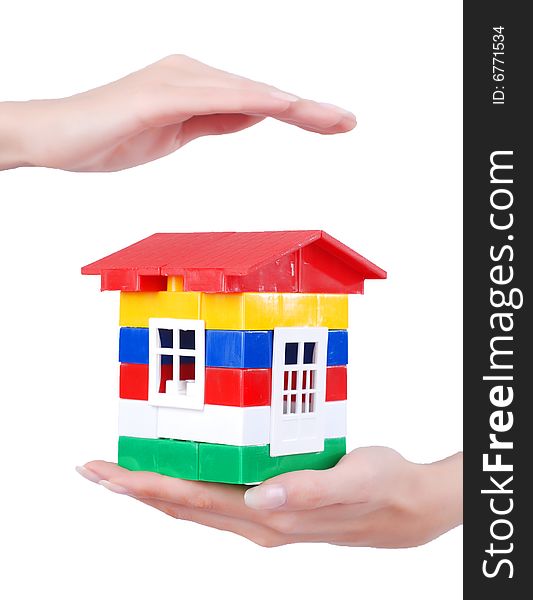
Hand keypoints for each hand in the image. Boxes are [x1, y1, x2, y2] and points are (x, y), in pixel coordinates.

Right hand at [0, 54, 354, 170]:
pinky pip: (216, 98)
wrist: (56, 138)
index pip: (257, 102)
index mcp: (195, 86)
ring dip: (294, 106)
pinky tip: (283, 106)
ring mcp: (177, 80)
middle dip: (308, 109)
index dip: (297, 113)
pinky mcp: (160, 94)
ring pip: (247, 92)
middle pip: (261, 93)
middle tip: (348, 121)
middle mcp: (192, 74)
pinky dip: (253, 101)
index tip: (331, 124)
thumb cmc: (110, 137)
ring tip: (332, 119)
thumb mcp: (176, 133)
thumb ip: (213, 120)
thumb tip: (253, 113)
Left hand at [77, 448, 462, 547]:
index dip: (146, 486)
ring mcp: (264, 516)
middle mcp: (259, 521)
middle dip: (136, 487)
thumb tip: (260, 499)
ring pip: (196, 505)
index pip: (193, 500)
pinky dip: (188, 485)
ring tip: (124, 472)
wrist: (406, 508)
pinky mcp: (273, 505)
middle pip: (183, 506)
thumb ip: (308, 492)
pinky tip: (181, 474)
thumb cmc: (382, 488)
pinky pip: (217, 498)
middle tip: (95, 469)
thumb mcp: (352, 481)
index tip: (107, 474)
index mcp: (271, 517)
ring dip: (156, 488)